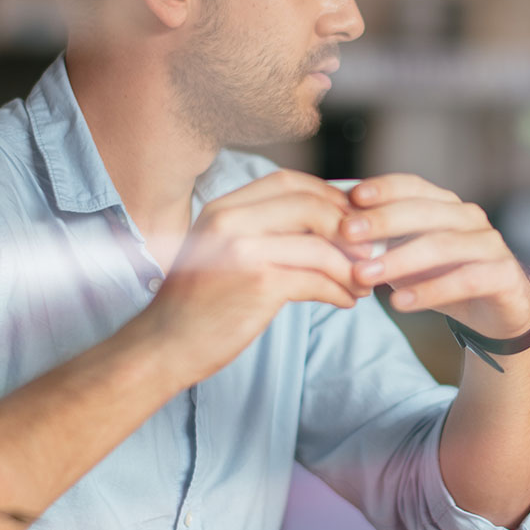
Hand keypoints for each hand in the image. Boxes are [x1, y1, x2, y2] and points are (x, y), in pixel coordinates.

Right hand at [141, 170, 371, 383]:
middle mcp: (230, 221)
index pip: (288, 182)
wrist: (161, 347)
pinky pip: (318, 280)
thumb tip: (328, 223)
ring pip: (321, 246)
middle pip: (311, 206)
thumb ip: (262, 230)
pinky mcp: (258, 285)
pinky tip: (347, 301)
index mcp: (223, 207)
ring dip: (351, 266)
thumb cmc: (199, 302)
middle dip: (348, 228)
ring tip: (362, 282)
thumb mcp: (221, 250)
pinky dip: (340, 291)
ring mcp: (244, 251)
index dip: (328, 196)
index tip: (351, 219)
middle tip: (368, 250)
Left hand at [340, 174, 529, 339]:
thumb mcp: (411, 258)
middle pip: (425, 211)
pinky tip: (400, 302)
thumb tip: (332, 231)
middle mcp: (470, 218)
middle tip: (347, 233)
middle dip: (383, 220)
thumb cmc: (447, 277)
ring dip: (399, 259)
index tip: (350, 197)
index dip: (384, 188)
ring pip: (442, 245)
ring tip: (363, 276)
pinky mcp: (504, 275)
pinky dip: (429, 290)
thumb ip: (382, 244)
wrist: (499, 312)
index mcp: (446, 205)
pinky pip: (465, 279)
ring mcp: (490, 244)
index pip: (413, 186)